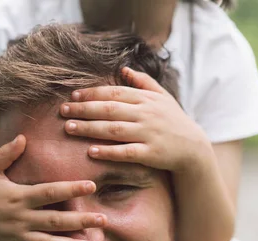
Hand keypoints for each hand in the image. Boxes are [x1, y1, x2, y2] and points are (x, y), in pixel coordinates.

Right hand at [0, 135, 106, 240]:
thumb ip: (6, 153)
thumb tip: (23, 136)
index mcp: (18, 197)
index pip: (49, 192)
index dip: (70, 189)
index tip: (91, 186)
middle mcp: (20, 219)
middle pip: (54, 220)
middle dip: (79, 220)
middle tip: (103, 220)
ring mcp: (16, 238)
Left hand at [60, 67, 210, 172]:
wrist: (194, 148)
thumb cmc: (174, 122)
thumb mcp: (163, 98)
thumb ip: (143, 82)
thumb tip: (123, 69)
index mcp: (146, 99)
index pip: (114, 93)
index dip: (92, 93)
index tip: (73, 95)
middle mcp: (146, 114)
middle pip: (109, 109)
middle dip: (84, 109)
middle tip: (63, 111)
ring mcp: (148, 134)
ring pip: (114, 129)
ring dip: (89, 128)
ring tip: (69, 128)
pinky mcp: (151, 154)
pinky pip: (126, 152)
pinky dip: (108, 151)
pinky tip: (91, 151)